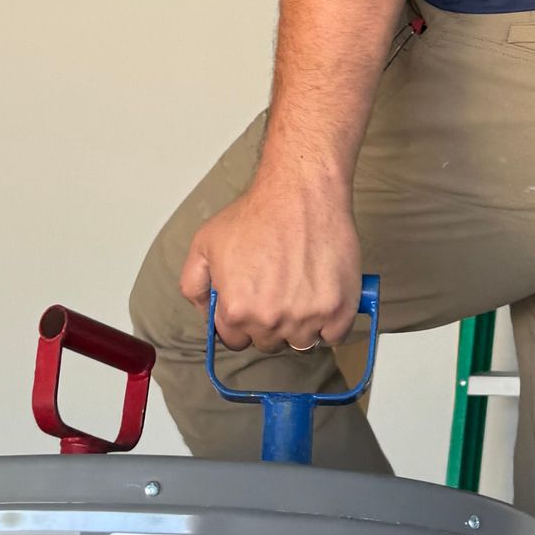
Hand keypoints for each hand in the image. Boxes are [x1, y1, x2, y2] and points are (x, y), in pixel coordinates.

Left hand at [180, 176, 362, 352]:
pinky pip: (334, 335)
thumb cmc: (258, 213)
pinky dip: (331, 322)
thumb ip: (194, 284)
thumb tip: (205, 312)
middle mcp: (271, 320)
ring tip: (301, 290)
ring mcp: (307, 317)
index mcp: (236, 310)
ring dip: (301, 324)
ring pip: (302, 342)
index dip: (242, 321)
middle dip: (270, 321)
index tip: (253, 303)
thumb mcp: (205, 243)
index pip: (236, 340)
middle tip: (278, 289)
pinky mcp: (339, 309)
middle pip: (269, 342)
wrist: (301, 192)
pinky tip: (322, 296)